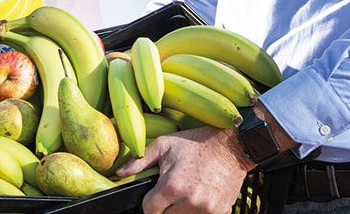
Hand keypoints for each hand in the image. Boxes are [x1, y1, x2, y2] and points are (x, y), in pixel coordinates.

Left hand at [117, 127, 253, 213]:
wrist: (230, 146)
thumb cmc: (194, 143)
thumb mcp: (164, 145)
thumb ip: (139, 161)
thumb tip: (119, 172)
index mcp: (172, 186)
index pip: (150, 210)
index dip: (149, 203)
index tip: (153, 196)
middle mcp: (189, 202)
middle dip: (164, 208)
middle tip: (171, 194)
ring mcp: (206, 210)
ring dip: (180, 211)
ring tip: (184, 195)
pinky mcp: (220, 213)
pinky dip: (197, 212)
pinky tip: (198, 198)